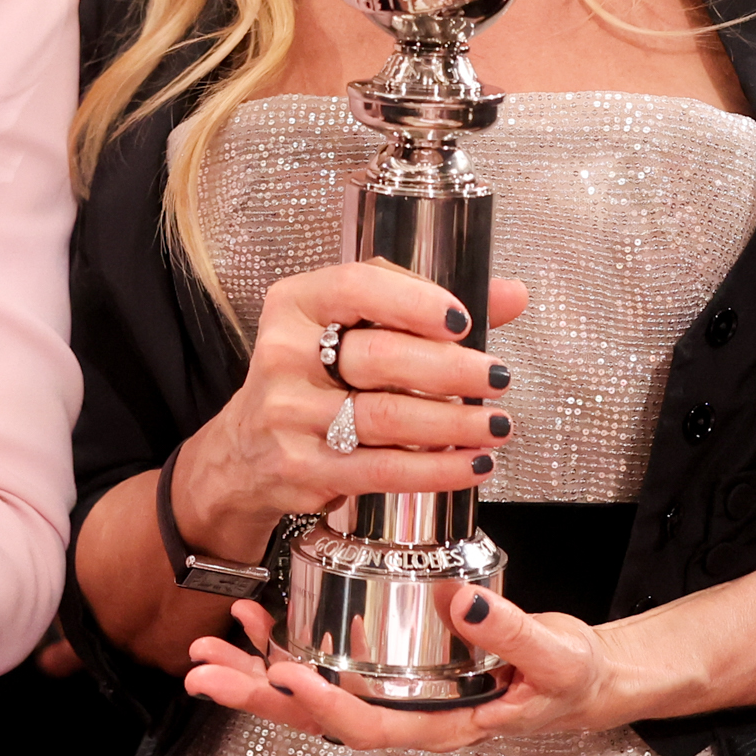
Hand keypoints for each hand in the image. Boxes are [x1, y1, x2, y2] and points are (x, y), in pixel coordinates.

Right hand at [166, 260, 525, 566]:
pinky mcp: (302, 468)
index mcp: (295, 304)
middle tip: (497, 377)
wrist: (244, 452)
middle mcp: (284, 355)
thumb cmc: (312, 378)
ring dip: (455, 422)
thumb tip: (511, 295)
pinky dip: (437, 469)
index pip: (357, 287)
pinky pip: (382, 468)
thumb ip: (427, 308)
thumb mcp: (351, 328)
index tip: (464, 319)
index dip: (416, 301)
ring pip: (387, 417)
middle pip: (380, 357)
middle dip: (452, 369)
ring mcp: (288, 415)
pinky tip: (473, 463)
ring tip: (497, 423)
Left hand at [184, 587, 623, 749]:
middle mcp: (402, 718)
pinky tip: (252, 618)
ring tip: (203, 649)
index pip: (368, 726)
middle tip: (201, 672)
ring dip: (254, 671)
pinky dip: (282, 643)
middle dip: (256, 695)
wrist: (576, 680)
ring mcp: (389, 696)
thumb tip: (461, 603)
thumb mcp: (555, 658)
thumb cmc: (567, 678)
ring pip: (309, 693)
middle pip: (316, 717)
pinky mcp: (385, 670)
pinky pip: (324, 665)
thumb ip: (512, 632)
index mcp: (438, 726)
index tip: (283, 673)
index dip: (324, 704)